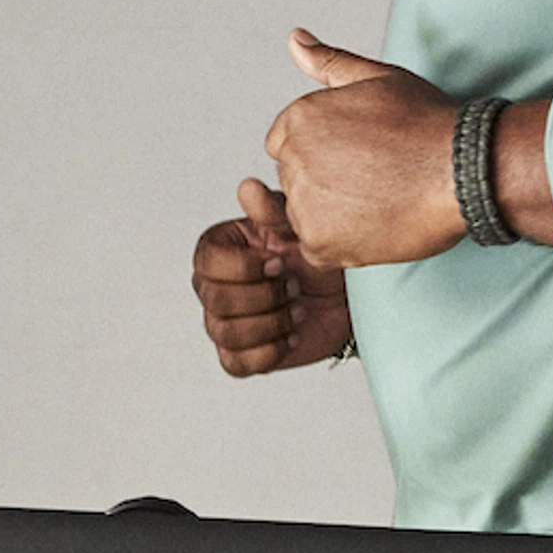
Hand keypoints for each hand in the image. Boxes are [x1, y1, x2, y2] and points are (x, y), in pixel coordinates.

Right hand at [191, 177, 354, 376]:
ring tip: (298, 310)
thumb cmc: (318, 254)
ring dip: (272, 323)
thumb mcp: (301, 226)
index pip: (207, 261)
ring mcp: (223, 322)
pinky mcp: (240, 355)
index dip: (244, 267)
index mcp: (219, 249)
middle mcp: (213, 286)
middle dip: (265, 296)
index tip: (279, 262)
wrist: (345, 295)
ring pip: (227, 333)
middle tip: (294, 286)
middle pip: (216, 300)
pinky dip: (270, 351)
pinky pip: (237, 363)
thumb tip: (249, 188)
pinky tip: (291, 335)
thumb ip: (274, 210)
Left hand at [263, 31, 466, 269]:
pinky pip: (317, 248)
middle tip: (375, 178)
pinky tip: (376, 222)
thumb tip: (295, 38)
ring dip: (333, 214)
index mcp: (300, 118)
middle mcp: (293, 159)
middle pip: (296, 180)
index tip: (357, 155)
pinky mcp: (321, 243)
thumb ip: (329, 62)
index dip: (323, 151)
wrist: (464, 171)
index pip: (285, 144)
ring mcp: (305, 204)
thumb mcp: (377, 78)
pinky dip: (343, 242)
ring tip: (378, 200)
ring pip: (305, 215)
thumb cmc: (428, 124)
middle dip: (326, 181)